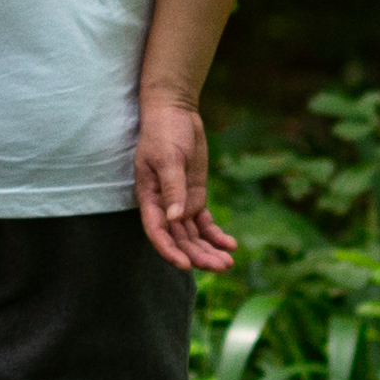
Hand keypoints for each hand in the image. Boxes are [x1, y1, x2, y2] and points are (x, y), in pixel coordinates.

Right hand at [135, 92, 235, 274]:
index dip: (169, 250)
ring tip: (228, 262)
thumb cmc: (164, 132)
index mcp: (149, 196)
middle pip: (179, 238)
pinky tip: (230, 244)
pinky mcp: (194, 196)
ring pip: (193, 235)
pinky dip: (216, 234)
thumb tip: (174, 218)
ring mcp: (179, 202)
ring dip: (208, 250)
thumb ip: (172, 188)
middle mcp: (163, 205)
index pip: (156, 231)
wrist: (175, 113)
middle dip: (198, 255)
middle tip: (221, 267)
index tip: (184, 265)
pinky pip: (204, 222)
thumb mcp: (168, 157)